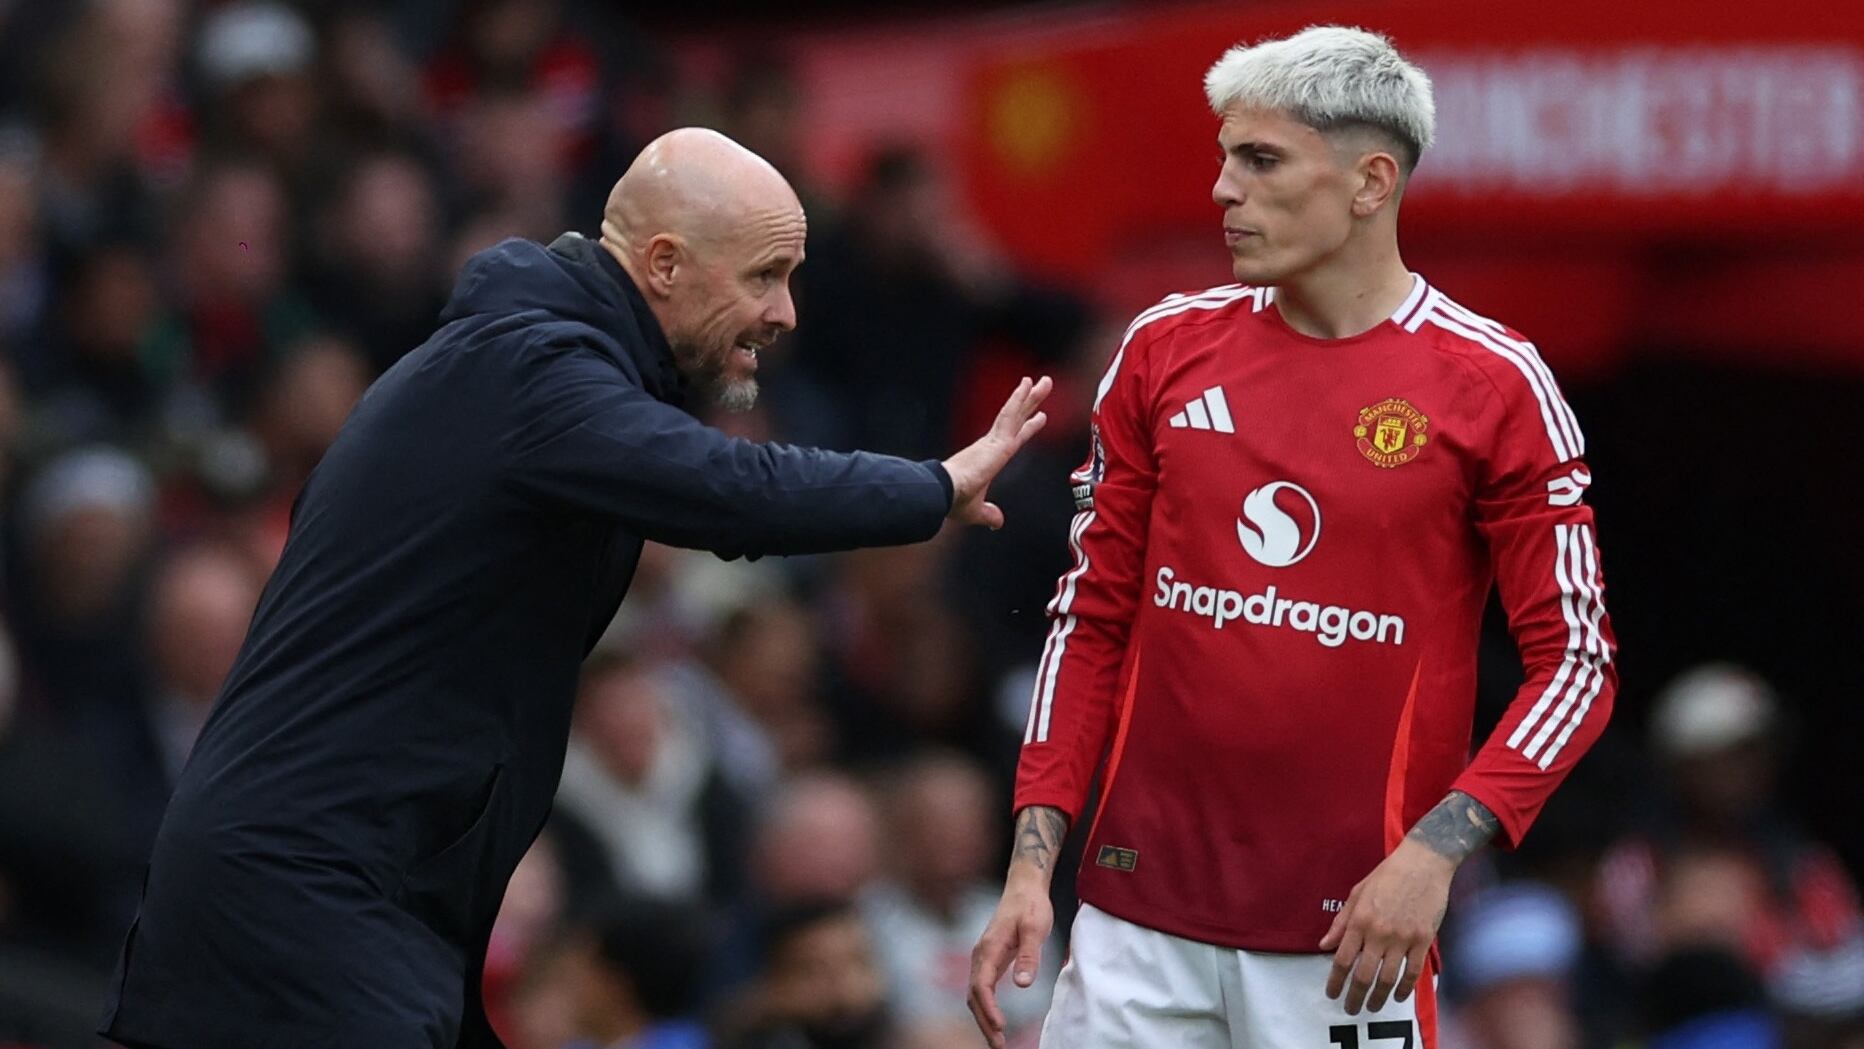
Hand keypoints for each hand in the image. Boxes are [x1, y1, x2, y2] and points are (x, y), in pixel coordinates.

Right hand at [943, 376, 1051, 528]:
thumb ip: (988, 514)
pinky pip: (1009, 415)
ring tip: (1045, 381)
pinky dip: (1018, 400)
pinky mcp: (995, 441)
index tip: (1039, 416)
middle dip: (1031, 403)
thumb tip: (997, 522)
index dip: (1027, 427)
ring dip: (1030, 396)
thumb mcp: (975, 511)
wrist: (943, 494)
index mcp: (987, 457)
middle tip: (1044, 385)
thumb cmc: (953, 501)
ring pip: (1015, 413)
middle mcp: (991, 445)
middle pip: (1016, 419)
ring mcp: (993, 441)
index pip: (1012, 438)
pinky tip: (1027, 386)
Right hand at [968, 872, 1052, 1048]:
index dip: (989, 1008)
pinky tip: (996, 1020)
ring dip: (983, 1018)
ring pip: (975, 994)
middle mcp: (980, 955)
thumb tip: (1022, 985)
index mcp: (989, 949)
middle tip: (999, 1045)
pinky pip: (982, 989)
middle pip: (974, 996)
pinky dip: (986, 1007)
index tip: (1000, 1026)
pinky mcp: (990, 960)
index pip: (981, 985)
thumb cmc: (1031, 906)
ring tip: (998, 1040)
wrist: (1024, 887)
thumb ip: (1028, 956)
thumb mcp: (1035, 928)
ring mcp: (983, 958)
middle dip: (984, 1022)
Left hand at [1319, 838, 1453, 1014]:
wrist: (1424, 862)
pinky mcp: (1423, 939)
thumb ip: (1341, 922)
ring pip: (1388, 978)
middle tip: (1350, 1009)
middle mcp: (1379, 932)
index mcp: (1359, 920)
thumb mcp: (1357, 893)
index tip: (1331, 993)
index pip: (1342, 959)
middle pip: (1363, 975)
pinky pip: (1413, 972)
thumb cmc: (1388, 875)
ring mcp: (1403, 938)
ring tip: (1372, 1007)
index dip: (1335, 981)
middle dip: (1355, 997)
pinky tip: (1398, 996)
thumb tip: (1324, 945)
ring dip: (1378, 998)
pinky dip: (1405, 988)